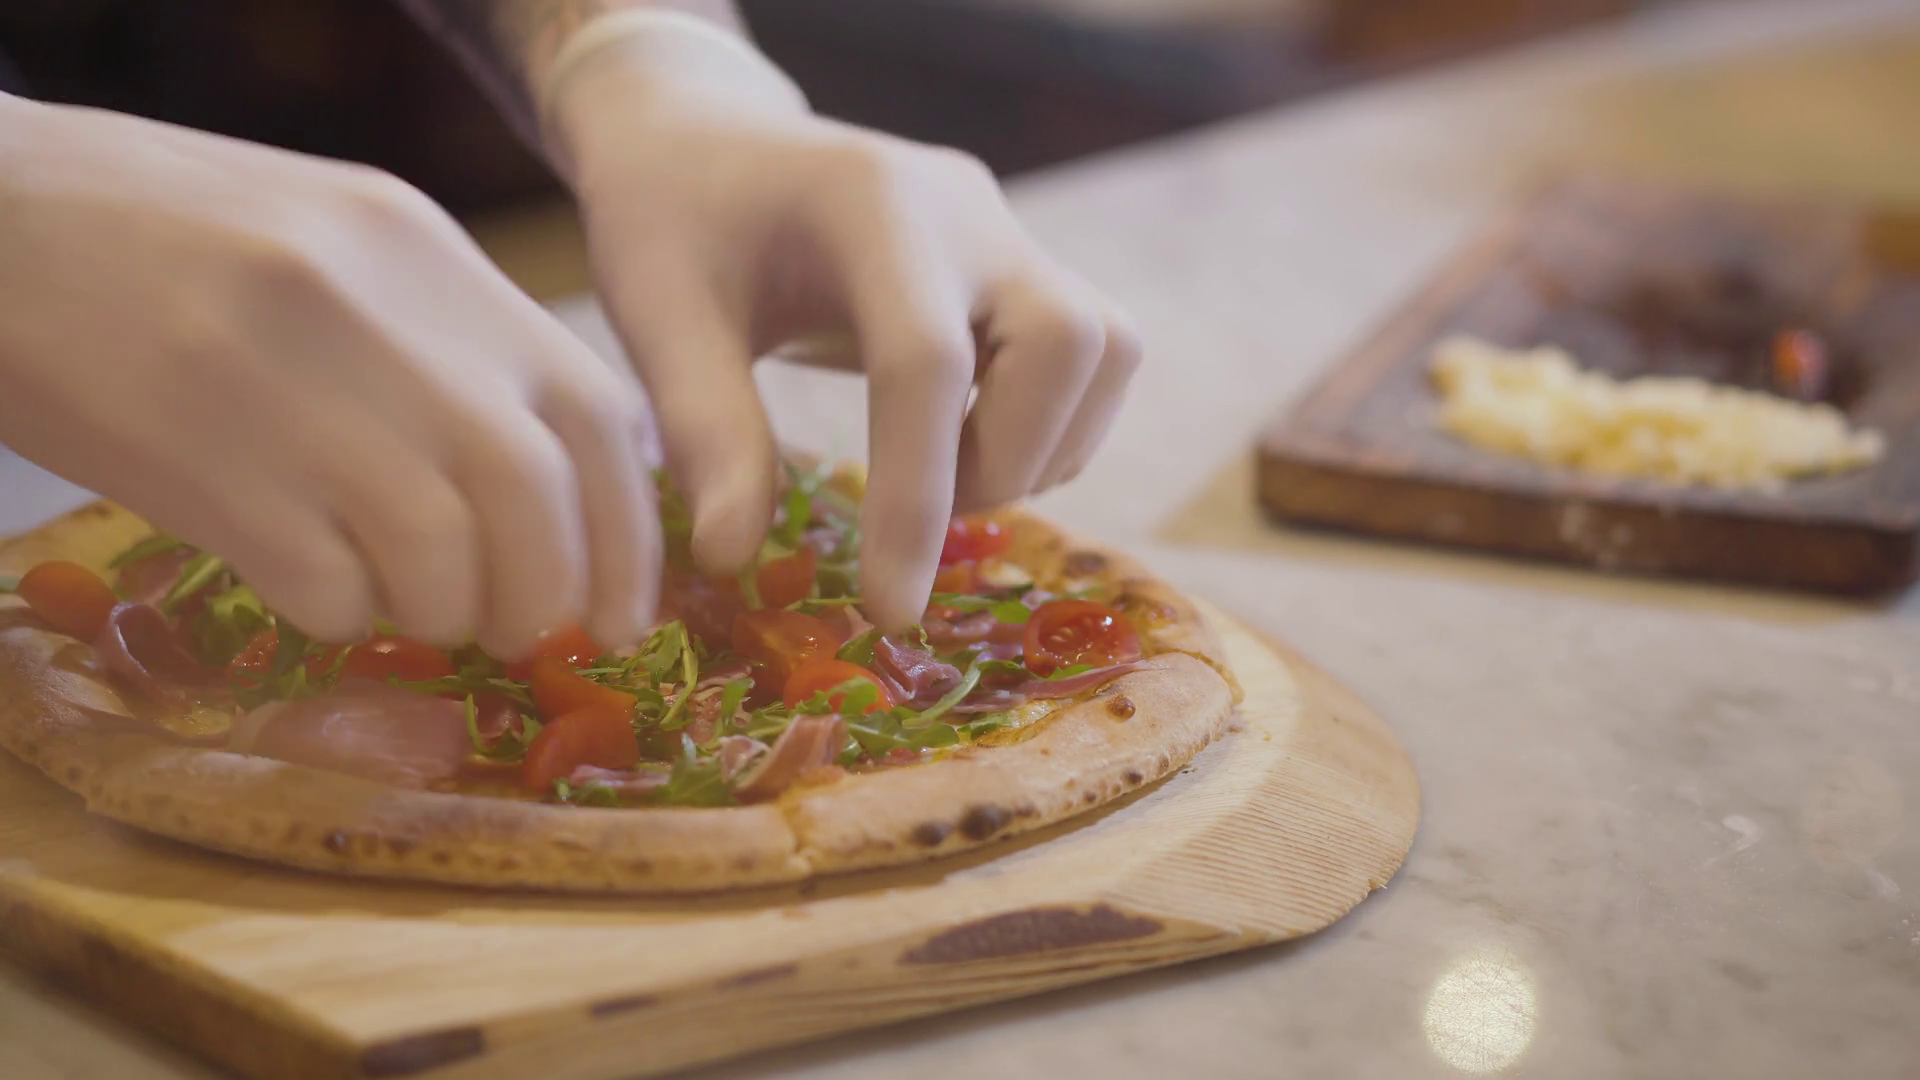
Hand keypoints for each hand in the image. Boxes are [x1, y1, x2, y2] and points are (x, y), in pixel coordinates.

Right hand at [0, 95, 658, 654]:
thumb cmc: (173, 237)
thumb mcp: (347, 242)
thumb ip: (455, 342)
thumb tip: (554, 486)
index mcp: (431, 255)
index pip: (597, 412)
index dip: (629, 532)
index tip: (626, 611)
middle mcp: (382, 317)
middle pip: (533, 495)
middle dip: (546, 591)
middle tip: (520, 629)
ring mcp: (292, 389)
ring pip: (439, 555)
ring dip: (441, 612)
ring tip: (404, 604)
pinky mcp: (204, 465)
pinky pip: (323, 587)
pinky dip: (340, 613)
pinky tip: (309, 583)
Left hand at [543, 18, 1140, 630]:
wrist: (707, 139)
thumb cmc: (672, 223)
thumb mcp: (656, 314)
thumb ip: (704, 427)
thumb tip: (736, 557)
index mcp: (868, 205)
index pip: (927, 363)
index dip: (917, 497)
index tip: (890, 610)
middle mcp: (965, 209)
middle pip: (1067, 342)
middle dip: (1006, 459)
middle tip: (919, 508)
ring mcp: (1006, 231)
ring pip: (1105, 349)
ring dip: (1041, 446)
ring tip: (940, 472)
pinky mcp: (1022, 262)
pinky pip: (1097, 355)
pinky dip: (1050, 427)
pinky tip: (962, 440)